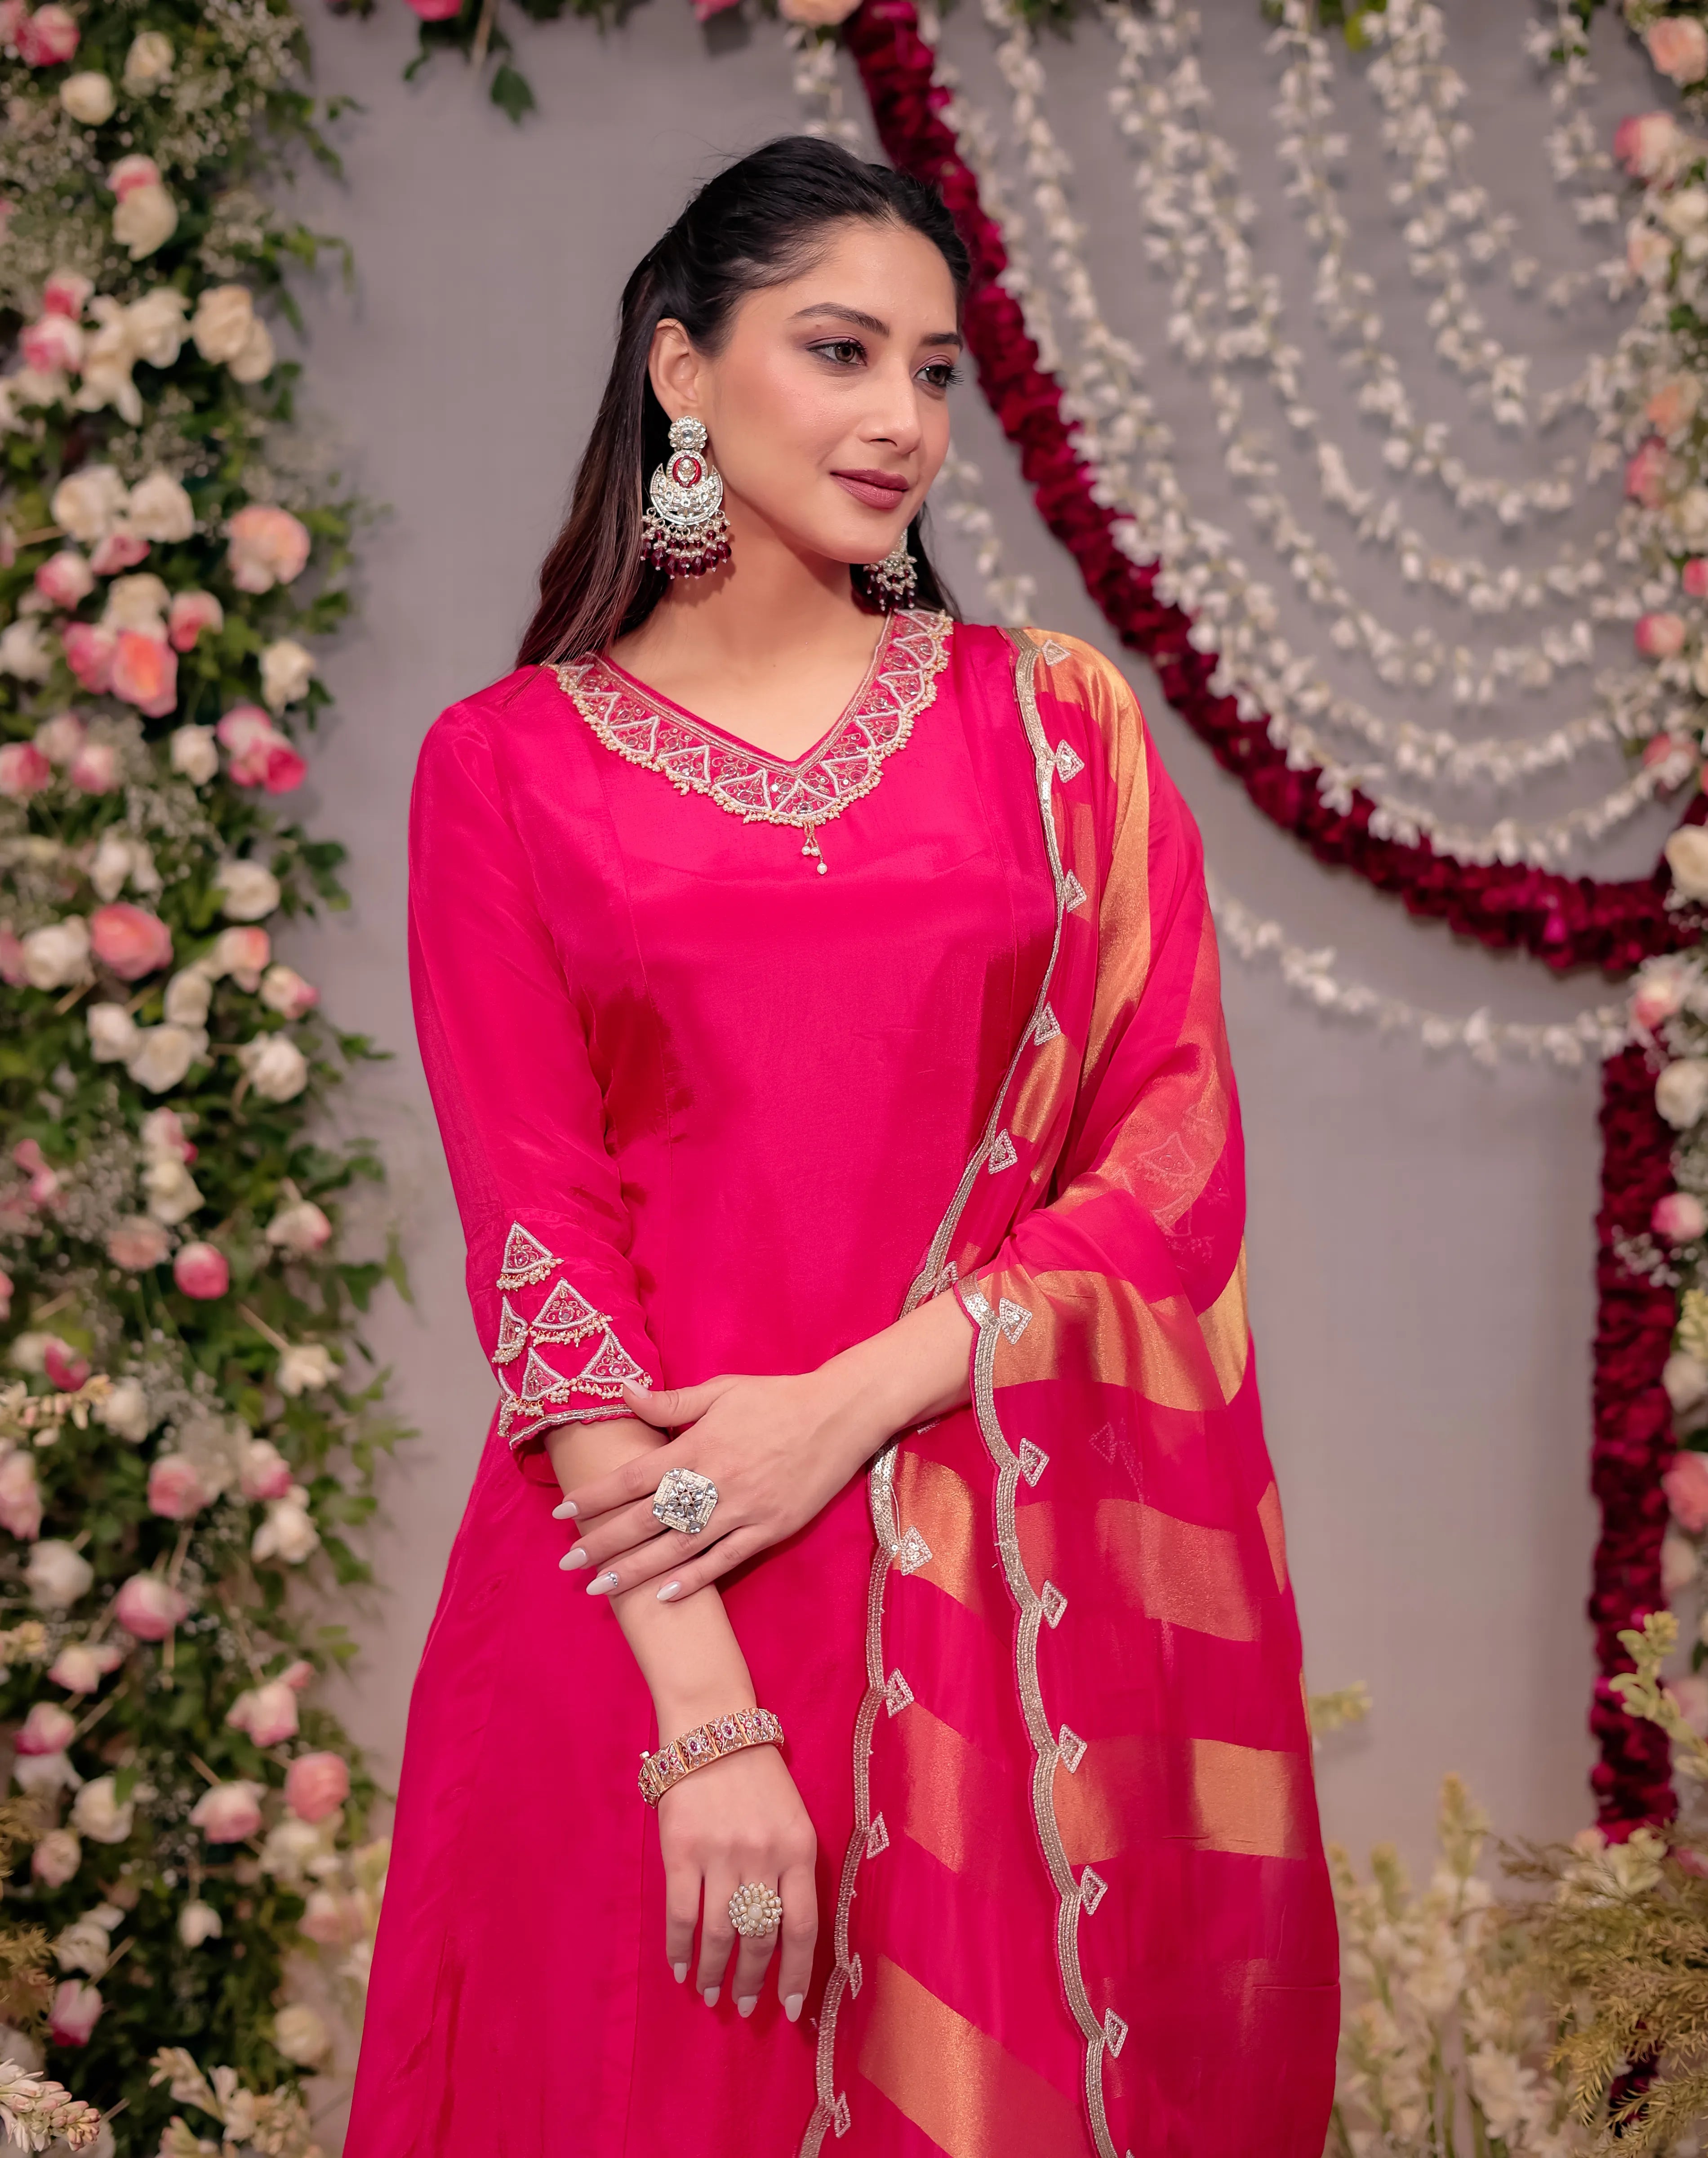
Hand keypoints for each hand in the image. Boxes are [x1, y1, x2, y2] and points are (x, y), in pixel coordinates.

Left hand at [557, 1297, 972, 1601]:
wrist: (839, 1416)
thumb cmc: (776, 1399)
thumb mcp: (722, 1389)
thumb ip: (671, 1400)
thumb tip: (623, 1392)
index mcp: (698, 1446)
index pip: (634, 1477)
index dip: (597, 1496)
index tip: (564, 1512)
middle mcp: (715, 1482)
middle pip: (648, 1519)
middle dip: (604, 1543)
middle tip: (568, 1563)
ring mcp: (742, 1511)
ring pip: (679, 1548)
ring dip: (636, 1570)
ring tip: (600, 1588)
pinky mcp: (769, 1529)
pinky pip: (724, 1562)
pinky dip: (693, 1581)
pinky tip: (663, 1596)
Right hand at [656, 1735, 816, 2016]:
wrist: (714, 1726)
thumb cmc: (757, 1775)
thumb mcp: (792, 1817)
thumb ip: (791, 1868)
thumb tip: (785, 1935)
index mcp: (799, 1848)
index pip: (803, 1927)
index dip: (797, 1974)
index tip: (791, 2007)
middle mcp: (764, 1855)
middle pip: (761, 1936)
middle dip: (754, 1980)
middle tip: (746, 2006)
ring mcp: (721, 1854)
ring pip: (721, 1933)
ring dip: (716, 1971)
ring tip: (712, 1992)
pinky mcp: (682, 1850)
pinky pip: (682, 1914)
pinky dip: (679, 1948)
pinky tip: (679, 1967)